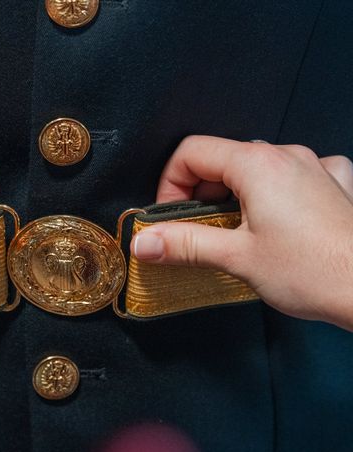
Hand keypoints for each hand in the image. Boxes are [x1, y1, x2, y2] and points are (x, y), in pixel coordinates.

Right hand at [131, 135, 352, 328]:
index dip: (170, 184)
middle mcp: (287, 157)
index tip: (170, 215)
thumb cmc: (317, 272)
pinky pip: (292, 176)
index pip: (191, 153)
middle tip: (197, 231)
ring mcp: (314, 168)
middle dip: (199, 194)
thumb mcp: (236, 258)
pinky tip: (277, 218)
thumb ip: (183, 244)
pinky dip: (274, 194)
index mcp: (258, 166)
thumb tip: (145, 242)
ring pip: (255, 169)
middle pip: (221, 160)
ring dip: (234, 196)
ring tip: (235, 233)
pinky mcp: (333, 186)